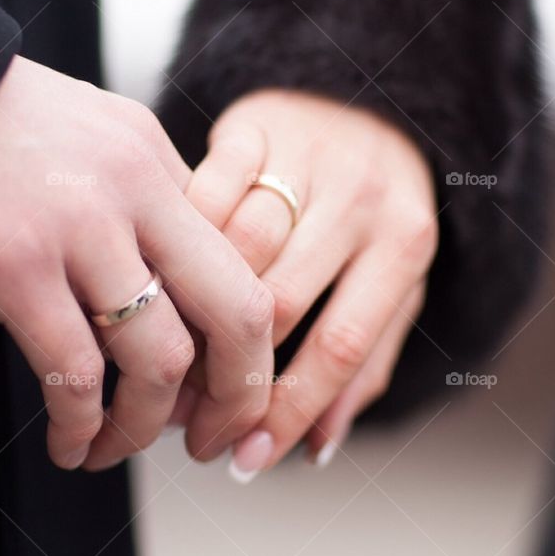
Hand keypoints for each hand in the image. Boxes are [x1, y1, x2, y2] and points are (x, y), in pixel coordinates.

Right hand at [0, 55, 273, 470]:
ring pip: (159, 360)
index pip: (240, 263)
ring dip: (144, 428)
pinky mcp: (15, 264)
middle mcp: (134, 187)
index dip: (244, 345)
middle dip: (237, 396)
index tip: (219, 392)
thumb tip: (165, 281)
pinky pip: (75, 374)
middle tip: (210, 441)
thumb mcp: (79, 135)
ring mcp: (79, 225)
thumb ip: (132, 195)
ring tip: (113, 449)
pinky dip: (80, 428)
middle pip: (237, 312)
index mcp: (154, 157)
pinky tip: (67, 446)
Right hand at [181, 89, 437, 477]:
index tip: (243, 457)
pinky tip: (151, 292)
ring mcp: (301, 155)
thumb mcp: (391, 283)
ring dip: (188, 320)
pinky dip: (170, 250)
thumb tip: (313, 448)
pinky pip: (198, 197)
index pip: (340, 346)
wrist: (364, 98)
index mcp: (403, 243)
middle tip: (187, 423)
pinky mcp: (248, 124)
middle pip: (276, 303)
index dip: (286, 412)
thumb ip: (362, 363)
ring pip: (230, 254)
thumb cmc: (375, 210)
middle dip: (223, 376)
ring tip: (159, 372)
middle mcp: (359, 195)